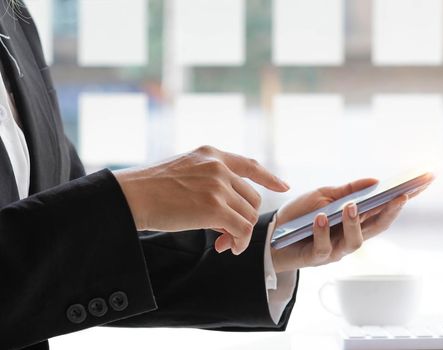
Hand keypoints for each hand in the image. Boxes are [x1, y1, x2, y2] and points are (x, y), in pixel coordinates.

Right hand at [114, 145, 289, 254]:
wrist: (130, 196)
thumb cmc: (149, 188)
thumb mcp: (184, 172)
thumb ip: (210, 183)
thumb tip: (227, 217)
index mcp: (211, 155)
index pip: (249, 164)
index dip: (269, 177)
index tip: (283, 186)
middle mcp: (219, 167)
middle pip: (251, 197)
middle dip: (244, 218)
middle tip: (228, 236)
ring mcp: (218, 186)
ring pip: (248, 214)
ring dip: (239, 233)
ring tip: (223, 243)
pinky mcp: (214, 207)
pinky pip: (241, 229)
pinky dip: (239, 241)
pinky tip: (226, 247)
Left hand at [271, 177, 428, 272]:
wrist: (271, 236)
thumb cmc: (300, 216)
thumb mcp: (323, 195)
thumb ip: (348, 190)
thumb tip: (375, 181)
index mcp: (356, 221)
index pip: (385, 210)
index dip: (404, 199)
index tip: (421, 184)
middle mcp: (350, 237)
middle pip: (379, 227)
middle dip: (392, 212)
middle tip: (401, 196)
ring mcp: (335, 249)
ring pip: (354, 241)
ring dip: (354, 222)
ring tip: (352, 205)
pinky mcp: (316, 258)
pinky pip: (323, 247)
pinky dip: (322, 232)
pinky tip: (320, 218)